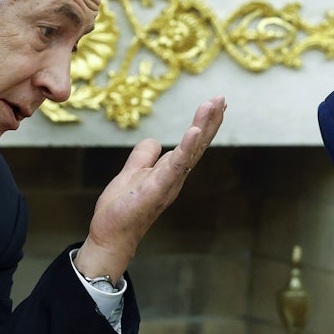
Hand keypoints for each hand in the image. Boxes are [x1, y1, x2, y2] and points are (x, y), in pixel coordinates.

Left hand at [73, 95, 225, 279]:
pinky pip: (176, 166)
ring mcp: (169, 182)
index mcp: (170, 170)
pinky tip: (194, 131)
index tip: (216, 104)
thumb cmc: (122, 208)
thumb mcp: (132, 172)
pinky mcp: (158, 189)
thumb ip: (144, 156)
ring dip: (204, 126)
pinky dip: (187, 148)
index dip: (205, 124)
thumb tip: (154, 140)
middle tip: (222, 98)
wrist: (111, 234)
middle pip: (198, 144)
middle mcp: (176, 176)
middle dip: (211, 120)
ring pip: (191, 150)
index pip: (192, 143)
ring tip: (213, 105)